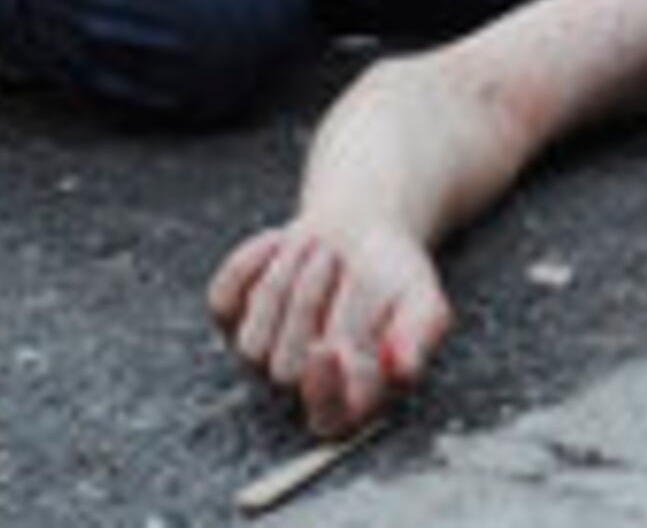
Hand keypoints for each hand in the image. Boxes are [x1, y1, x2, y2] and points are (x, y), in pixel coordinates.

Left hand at [208, 216, 446, 439]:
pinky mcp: (231, 317)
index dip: (322, 390)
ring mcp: (261, 353)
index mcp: (351, 392)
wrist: (359, 228)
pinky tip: (280, 240)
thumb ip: (420, 335)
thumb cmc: (394, 275)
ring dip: (284, 279)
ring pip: (251, 340)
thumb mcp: (422, 300)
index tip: (329, 348)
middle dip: (309, 303)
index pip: (328, 416)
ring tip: (319, 246)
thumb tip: (404, 369)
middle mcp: (301, 382)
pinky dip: (250, 263)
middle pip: (285, 369)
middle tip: (336, 257)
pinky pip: (224, 299)